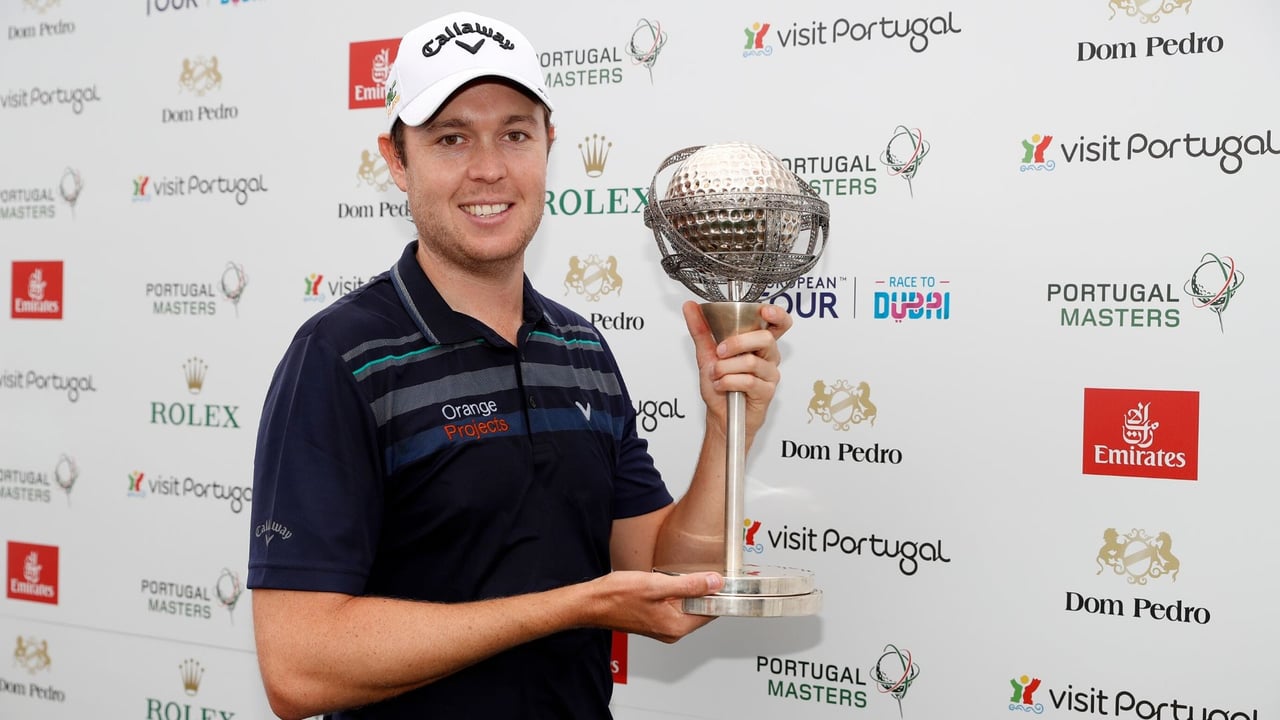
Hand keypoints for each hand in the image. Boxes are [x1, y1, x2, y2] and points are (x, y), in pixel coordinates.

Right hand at [586, 570, 721, 642]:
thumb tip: (714, 583)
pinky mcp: (653, 620)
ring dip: (687, 591)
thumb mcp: (657, 585)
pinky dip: (675, 594)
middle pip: (699, 610)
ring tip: (683, 574)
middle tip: (703, 571)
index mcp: (675, 627)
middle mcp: (670, 631)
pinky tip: (667, 582)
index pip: (710, 612)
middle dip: (702, 591)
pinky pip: (673, 607)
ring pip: (685, 607)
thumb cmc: (616, 596)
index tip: (722, 578)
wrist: (590, 603)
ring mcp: (661, 627)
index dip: (717, 594)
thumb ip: (689, 585)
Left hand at [682, 301, 791, 438]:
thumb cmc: (719, 386)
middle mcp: (768, 356)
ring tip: (717, 374)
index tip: (764, 311)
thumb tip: (690, 307)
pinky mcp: (767, 391)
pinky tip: (722, 386)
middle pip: (764, 338)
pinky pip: (748, 381)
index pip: (778, 323)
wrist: (719, 415)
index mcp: (758, 343)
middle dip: (737, 343)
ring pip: (751, 362)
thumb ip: (700, 329)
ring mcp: (769, 374)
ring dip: (726, 368)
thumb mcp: (706, 353)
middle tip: (720, 351)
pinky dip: (728, 382)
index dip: (776, 314)